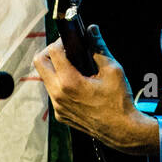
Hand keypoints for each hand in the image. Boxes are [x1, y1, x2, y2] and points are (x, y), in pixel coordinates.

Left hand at [33, 25, 158, 154]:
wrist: (122, 131)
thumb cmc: (119, 101)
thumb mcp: (113, 70)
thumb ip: (99, 47)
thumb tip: (92, 30)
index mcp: (69, 82)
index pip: (52, 52)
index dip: (61, 41)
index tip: (72, 41)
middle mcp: (58, 95)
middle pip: (39, 63)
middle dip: (50, 52)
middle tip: (67, 51)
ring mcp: (58, 107)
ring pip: (46, 79)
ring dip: (56, 69)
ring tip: (75, 67)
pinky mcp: (61, 115)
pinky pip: (54, 94)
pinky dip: (61, 85)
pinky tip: (79, 85)